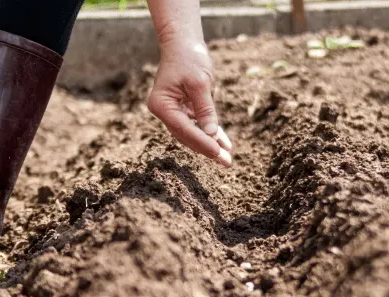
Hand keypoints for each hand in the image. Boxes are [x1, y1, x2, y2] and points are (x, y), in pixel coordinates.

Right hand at [147, 38, 232, 166]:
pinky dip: (211, 133)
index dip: (202, 142)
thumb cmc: (189, 58)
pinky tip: (224, 144)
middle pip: (187, 135)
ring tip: (227, 158)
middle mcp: (163, 110)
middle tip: (226, 162)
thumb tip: (211, 133)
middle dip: (207, 148)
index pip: (183, 128)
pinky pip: (197, 125)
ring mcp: (172, 111)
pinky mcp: (182, 109)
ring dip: (210, 144)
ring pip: (192, 133)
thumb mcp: (200, 82)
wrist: (183, 43)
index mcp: (161, 104)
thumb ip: (205, 109)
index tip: (217, 152)